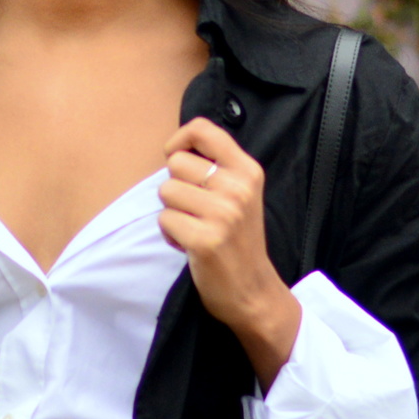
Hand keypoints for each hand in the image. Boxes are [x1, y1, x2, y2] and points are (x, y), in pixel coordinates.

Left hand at [160, 118, 300, 387]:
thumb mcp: (240, 193)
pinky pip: (164, 221)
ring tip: (195, 227)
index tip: (177, 156)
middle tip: (197, 210)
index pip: (202, 129)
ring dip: (173, 212)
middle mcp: (238, 187)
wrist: (253, 289)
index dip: (179, 140)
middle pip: (176, 163)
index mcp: (247, 170)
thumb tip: (176, 147)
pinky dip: (171, 234)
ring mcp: (223, 214)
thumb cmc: (238, 238)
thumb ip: (216, 167)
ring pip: (166, 191)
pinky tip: (191, 245)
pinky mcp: (205, 239)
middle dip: (177, 186)